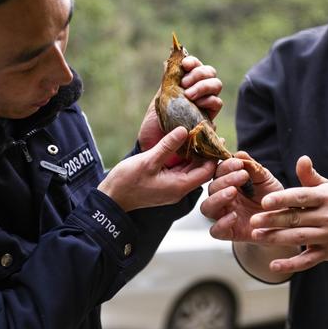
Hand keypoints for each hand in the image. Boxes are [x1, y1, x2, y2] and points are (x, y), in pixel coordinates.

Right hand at [98, 126, 216, 211]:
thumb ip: (168, 146)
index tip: (216, 137)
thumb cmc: (127, 182)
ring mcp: (172, 188)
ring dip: (195, 154)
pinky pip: (180, 170)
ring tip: (198, 135)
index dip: (213, 154)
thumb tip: (185, 130)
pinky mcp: (165, 184)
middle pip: (201, 170)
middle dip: (206, 152)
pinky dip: (184, 158)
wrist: (111, 198)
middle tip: (209, 132)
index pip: (207, 171)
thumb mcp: (148, 161)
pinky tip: (183, 144)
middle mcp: (179, 189)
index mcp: (179, 186)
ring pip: (191, 169)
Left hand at [138, 56, 222, 151]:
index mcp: (185, 85)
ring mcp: (204, 105)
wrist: (154, 147)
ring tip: (189, 95)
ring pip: (216, 86)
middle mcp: (197, 93)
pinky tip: (199, 104)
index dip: (193, 62)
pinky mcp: (209, 119)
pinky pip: (217, 104)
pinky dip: (209, 100)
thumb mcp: (159, 101)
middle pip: (210, 73)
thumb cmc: (154, 125)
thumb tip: (168, 62)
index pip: (196, 66)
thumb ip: (168, 84)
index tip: (184, 65)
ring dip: (204, 86)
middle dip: (199, 74)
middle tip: (186, 84)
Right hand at [200, 152, 283, 240]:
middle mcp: (223, 198)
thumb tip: (240, 153)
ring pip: (206, 207)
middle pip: (211, 188)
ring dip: (217, 198)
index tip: (239, 163)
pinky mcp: (229, 233)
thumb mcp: (266, 179)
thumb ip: (254, 167)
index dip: (225, 167)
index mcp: (229, 183)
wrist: (285, 222)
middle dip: (224, 180)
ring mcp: (224, 215)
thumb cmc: (273, 198)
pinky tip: (235, 215)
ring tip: (233, 192)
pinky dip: (222, 223)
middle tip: (242, 176)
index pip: (218, 172)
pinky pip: (215, 231)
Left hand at [250, 156, 327, 272]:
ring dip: (276, 238)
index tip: (264, 201)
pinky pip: (306, 261)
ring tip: (256, 236)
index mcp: (325, 198)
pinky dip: (290, 265)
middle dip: (273, 220)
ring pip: (298, 238)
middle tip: (253, 220)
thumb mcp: (325, 186)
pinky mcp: (325, 254)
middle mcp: (327, 217)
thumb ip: (309, 175)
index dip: (283, 199)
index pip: (301, 197)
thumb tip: (302, 159)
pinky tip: (273, 266)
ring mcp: (326, 237)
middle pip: (296, 219)